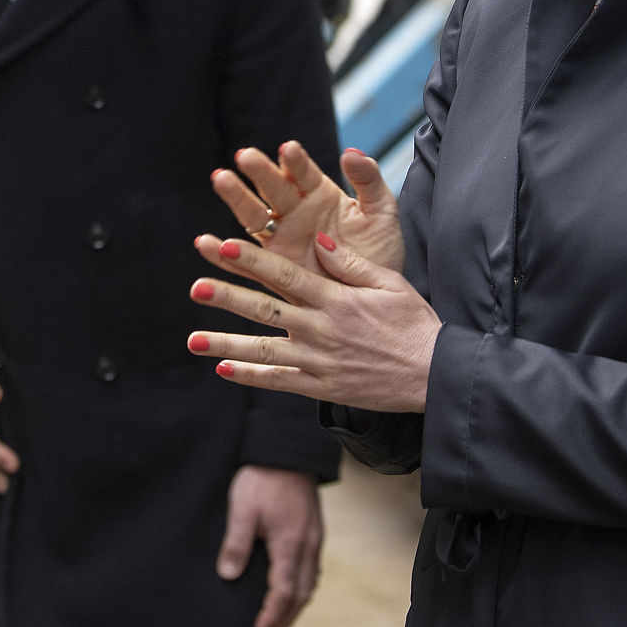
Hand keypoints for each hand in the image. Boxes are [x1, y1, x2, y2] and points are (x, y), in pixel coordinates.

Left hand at [188, 232, 439, 414]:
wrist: (434, 375)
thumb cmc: (414, 324)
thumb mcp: (388, 283)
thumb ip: (349, 263)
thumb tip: (317, 239)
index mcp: (337, 300)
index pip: (286, 275)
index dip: (252, 259)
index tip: (223, 245)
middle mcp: (322, 330)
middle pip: (266, 310)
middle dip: (228, 297)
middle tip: (195, 287)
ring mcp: (319, 361)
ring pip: (264, 350)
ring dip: (225, 344)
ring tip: (192, 340)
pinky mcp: (322, 387)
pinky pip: (280, 381)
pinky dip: (251, 377)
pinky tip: (223, 370)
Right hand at [214, 144, 404, 281]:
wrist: (375, 302)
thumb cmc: (380, 254)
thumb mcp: (382, 215)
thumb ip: (369, 182)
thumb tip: (351, 151)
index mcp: (320, 193)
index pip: (304, 172)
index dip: (296, 161)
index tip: (289, 149)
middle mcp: (295, 211)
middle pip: (273, 188)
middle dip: (260, 171)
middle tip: (246, 156)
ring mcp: (280, 238)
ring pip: (253, 215)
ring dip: (236, 197)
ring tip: (221, 179)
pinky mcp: (271, 267)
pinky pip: (244, 257)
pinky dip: (223, 253)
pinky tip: (205, 244)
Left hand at [220, 465, 322, 626]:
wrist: (287, 452)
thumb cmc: (262, 478)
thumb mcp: (242, 508)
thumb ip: (236, 543)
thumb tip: (228, 576)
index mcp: (290, 543)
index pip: (284, 590)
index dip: (273, 614)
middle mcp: (307, 545)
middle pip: (301, 593)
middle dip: (286, 618)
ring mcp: (314, 539)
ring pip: (310, 582)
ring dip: (295, 605)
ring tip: (280, 622)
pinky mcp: (313, 532)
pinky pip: (312, 569)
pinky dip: (301, 587)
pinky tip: (291, 590)